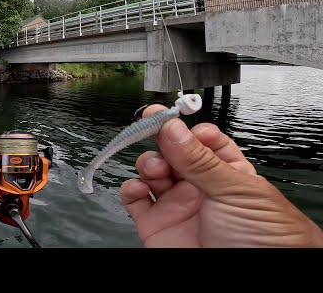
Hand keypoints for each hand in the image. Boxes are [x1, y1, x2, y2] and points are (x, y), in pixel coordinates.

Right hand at [120, 104, 322, 246]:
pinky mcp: (156, 224)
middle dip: (161, 139)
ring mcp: (176, 204)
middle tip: (153, 130)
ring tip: (155, 168)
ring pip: (151, 171)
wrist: (250, 277)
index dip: (185, 127)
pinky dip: (129, 189)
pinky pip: (134, 200)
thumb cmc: (265, 238)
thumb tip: (173, 128)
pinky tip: (138, 187)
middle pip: (171, 151)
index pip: (200, 139)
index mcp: (225, 171)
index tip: (170, 117)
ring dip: (147, 163)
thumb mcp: (235, 190)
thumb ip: (200, 160)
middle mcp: (199, 186)